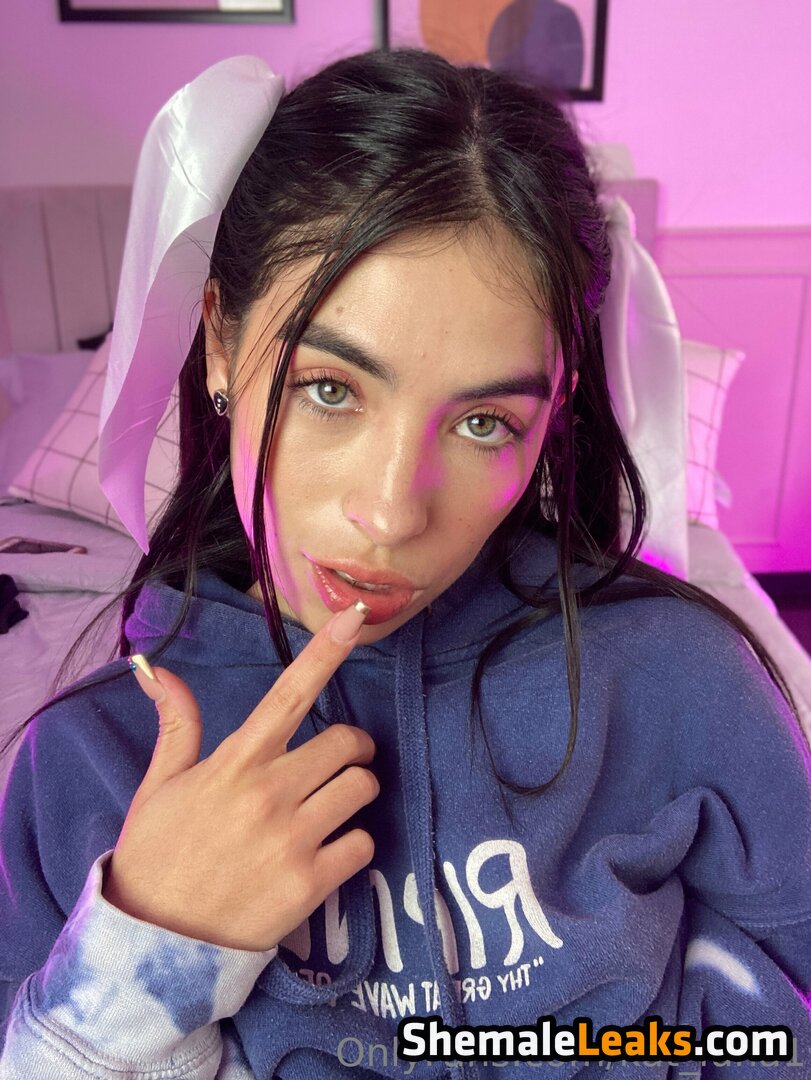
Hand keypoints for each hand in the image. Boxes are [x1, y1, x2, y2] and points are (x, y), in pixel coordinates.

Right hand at [103, 601, 377, 951]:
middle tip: (338, 764)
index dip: (326, 652)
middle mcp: (268, 793)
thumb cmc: (157, 856)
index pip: (289, 694)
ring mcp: (293, 839)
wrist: (153, 943)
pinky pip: (363, 845)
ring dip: (355, 793)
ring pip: (363, 789)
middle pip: (347, 743)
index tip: (353, 618)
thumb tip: (155, 669)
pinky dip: (353, 846)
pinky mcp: (310, 885)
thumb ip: (176, 725)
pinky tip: (326, 854)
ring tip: (330, 809)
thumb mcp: (159, 786)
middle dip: (351, 749)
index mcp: (234, 763)